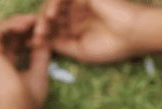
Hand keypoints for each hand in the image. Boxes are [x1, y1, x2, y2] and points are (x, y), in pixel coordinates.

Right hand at [0, 15, 50, 108]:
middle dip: (24, 29)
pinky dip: (13, 24)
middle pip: (6, 37)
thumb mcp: (38, 74)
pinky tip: (28, 23)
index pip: (12, 48)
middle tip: (41, 23)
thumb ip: (40, 57)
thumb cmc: (27, 100)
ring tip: (36, 20)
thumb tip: (46, 42)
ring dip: (20, 23)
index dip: (28, 39)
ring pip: (1, 31)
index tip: (43, 36)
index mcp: (0, 70)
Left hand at [31, 0, 147, 63]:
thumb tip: (40, 43)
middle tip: (33, 38)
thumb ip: (60, 45)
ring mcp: (78, 4)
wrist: (133, 33)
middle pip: (50, 19)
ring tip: (42, 29)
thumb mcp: (80, 51)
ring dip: (45, 17)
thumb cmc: (111, 46)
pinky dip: (55, 4)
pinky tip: (52, 15)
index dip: (40, 38)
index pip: (52, 32)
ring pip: (53, 7)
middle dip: (39, 28)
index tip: (29, 46)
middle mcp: (74, 16)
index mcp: (75, 30)